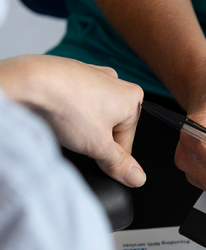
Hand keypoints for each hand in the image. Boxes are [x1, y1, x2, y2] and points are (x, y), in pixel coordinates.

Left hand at [0, 55, 145, 186]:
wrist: (25, 83)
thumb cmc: (64, 105)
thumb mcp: (99, 147)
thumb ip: (121, 165)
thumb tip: (136, 178)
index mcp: (132, 97)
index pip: (128, 140)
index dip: (111, 155)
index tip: (97, 160)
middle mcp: (115, 82)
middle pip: (111, 126)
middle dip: (95, 138)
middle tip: (78, 141)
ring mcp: (91, 74)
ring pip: (92, 114)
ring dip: (79, 126)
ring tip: (64, 127)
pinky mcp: (69, 72)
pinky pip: (74, 100)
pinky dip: (65, 111)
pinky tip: (54, 115)